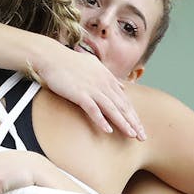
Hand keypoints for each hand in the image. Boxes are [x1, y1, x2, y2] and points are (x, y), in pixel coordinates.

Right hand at [30, 43, 144, 138]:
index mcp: (108, 78)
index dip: (133, 115)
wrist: (51, 57)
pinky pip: (93, 109)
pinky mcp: (79, 94)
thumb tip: (122, 86)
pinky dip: (101, 120)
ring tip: (132, 135)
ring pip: (112, 109)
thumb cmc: (70, 62)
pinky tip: (108, 130)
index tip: (140, 127)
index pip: (124, 100)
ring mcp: (92, 89)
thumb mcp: (95, 66)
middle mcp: (103, 84)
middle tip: (142, 137)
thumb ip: (109, 77)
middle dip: (133, 122)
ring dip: (123, 123)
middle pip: (122, 106)